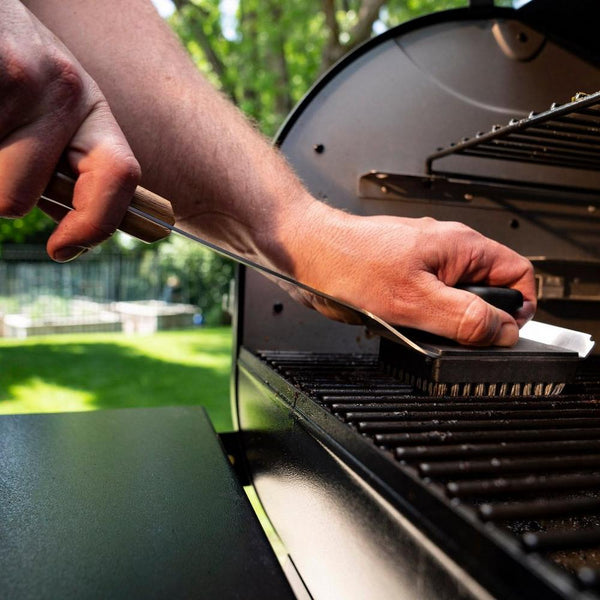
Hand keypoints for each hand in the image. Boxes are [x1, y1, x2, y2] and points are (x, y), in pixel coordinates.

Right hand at [0, 0, 139, 260]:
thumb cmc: (12, 70)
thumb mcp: (54, 115)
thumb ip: (66, 171)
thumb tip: (72, 240)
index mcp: (92, 112)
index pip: (120, 178)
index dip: (96, 226)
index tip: (62, 249)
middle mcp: (65, 92)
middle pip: (16, 199)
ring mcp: (20, 76)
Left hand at [285, 203, 535, 346]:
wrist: (305, 254)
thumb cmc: (347, 263)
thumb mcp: (414, 301)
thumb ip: (465, 317)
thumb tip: (503, 331)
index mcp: (460, 246)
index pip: (518, 274)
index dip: (519, 307)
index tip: (503, 332)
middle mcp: (445, 250)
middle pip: (487, 290)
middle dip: (475, 317)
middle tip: (451, 333)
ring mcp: (422, 262)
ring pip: (454, 298)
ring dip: (443, 319)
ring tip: (417, 325)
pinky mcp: (401, 275)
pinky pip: (426, 300)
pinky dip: (420, 316)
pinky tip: (399, 321)